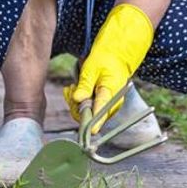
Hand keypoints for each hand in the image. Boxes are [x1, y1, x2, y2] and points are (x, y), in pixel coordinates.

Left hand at [65, 3, 153, 132]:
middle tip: (70, 90)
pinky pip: (87, 109)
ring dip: (75, 103)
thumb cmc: (105, 59)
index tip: (88, 132)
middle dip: (76, 106)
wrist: (116, 55)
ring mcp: (106, 105)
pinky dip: (78, 101)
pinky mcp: (101, 104)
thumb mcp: (92, 68)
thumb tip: (78, 99)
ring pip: (86, 114)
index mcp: (111, 93)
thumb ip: (85, 84)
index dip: (93, 124)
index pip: (101, 113)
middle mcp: (111, 103)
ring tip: (72, 87)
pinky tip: (74, 89)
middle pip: (90, 116)